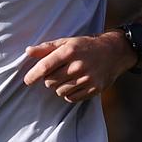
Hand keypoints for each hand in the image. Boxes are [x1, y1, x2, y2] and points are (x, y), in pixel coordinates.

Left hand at [23, 32, 137, 102]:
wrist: (114, 52)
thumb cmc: (86, 46)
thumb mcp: (66, 42)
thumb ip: (46, 48)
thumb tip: (28, 51)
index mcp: (69, 51)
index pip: (45, 67)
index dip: (33, 75)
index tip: (27, 81)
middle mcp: (78, 66)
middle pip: (50, 81)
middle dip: (48, 79)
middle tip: (56, 73)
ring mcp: (87, 78)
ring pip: (59, 91)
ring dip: (58, 87)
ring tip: (67, 78)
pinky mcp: (95, 89)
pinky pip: (71, 98)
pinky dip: (69, 94)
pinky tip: (74, 85)